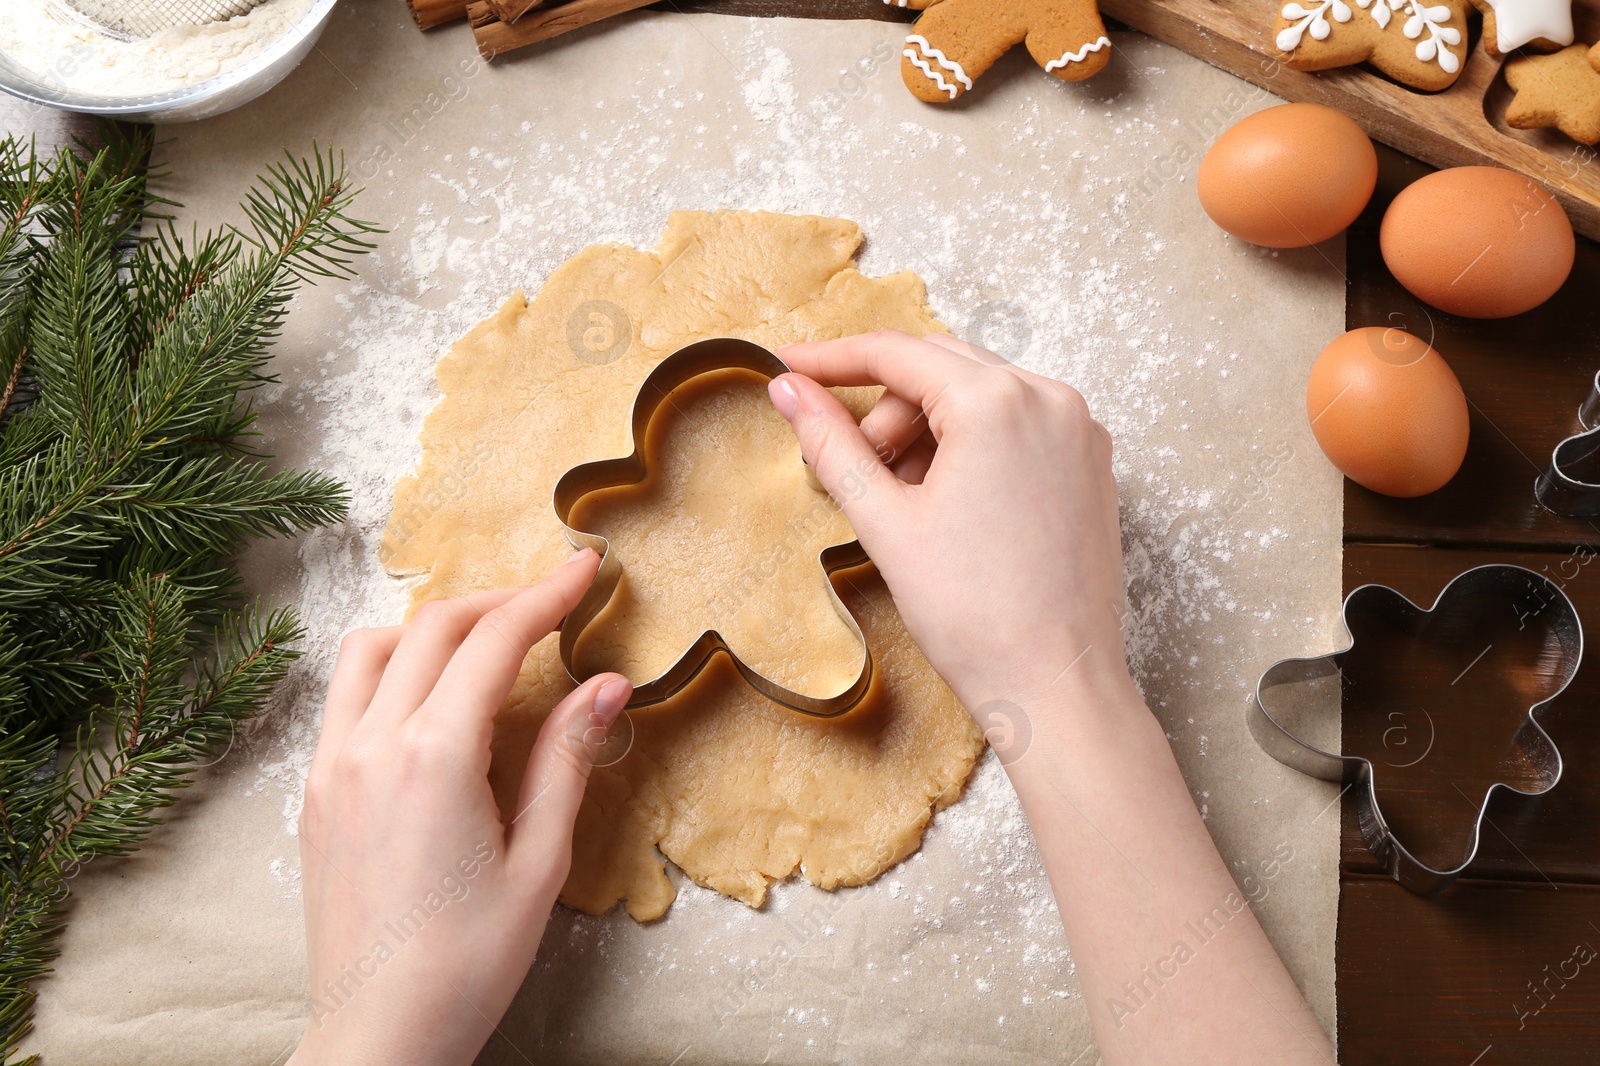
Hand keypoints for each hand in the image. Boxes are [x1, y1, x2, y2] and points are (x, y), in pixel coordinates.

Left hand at [287, 549, 630, 1065]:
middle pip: (432, 627)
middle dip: (496, 601)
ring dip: (432, 625)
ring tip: (485, 639)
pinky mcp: (315, 792)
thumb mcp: (540, 862)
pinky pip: (345, 694)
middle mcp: (372, 745)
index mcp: (435, 757)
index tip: (583, 568)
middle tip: (549, 599)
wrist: (380, 1032)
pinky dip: (389, 665)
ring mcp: (333, 765)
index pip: (493, 641)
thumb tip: (605, 683)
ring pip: (373, 648)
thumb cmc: (468, 962)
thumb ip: (567, 759)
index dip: (544, 595)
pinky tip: (428, 692)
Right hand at [771, 330, 1133, 715]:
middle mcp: (1049, 398)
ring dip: (928, 428)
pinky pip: (1018, 424)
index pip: (895, 353)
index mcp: (997, 403)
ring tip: (906, 500)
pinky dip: (973, 445)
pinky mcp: (1091, 462)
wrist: (1056, 685)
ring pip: (979, 394)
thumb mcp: (886, 523)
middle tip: (847, 462)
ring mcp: (1079, 429)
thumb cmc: (977, 616)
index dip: (830, 359)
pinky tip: (951, 504)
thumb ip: (832, 444)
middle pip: (939, 366)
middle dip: (883, 407)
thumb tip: (790, 391)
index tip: (786, 367)